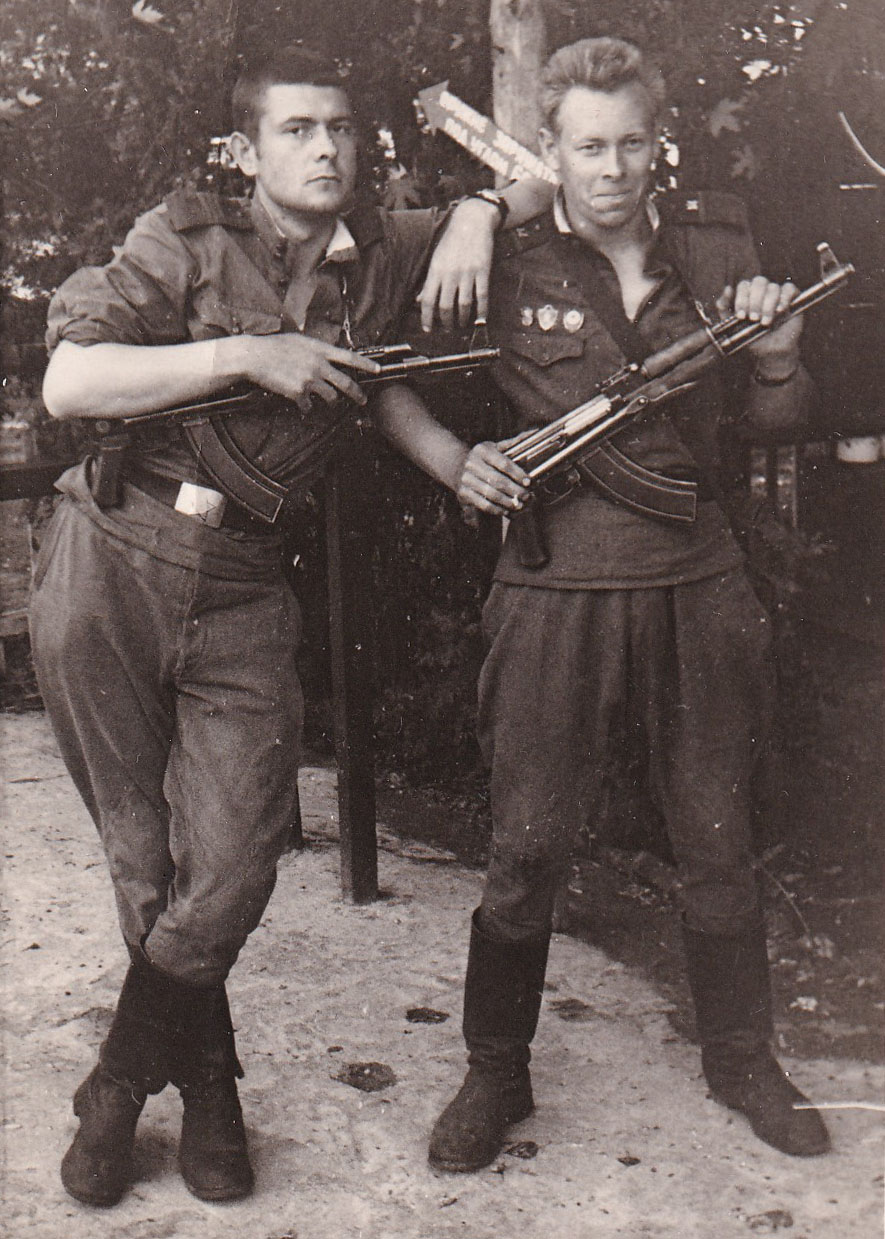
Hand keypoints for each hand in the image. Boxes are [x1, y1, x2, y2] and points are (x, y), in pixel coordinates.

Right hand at [233, 333, 380, 411]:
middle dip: (357, 394)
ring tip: (328, 402)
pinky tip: (301, 403)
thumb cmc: (273, 346)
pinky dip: (306, 407)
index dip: (366, 364)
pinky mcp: (299, 392)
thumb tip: (326, 357)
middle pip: (346, 383)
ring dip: (331, 402)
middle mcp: (318, 365)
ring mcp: (310, 379)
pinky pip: (309, 405)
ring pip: (331, 397)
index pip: (350, 357)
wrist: (255, 356)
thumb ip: (315, 350)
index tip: (378, 370)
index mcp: (319, 350)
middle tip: (363, 400)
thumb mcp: (299, 341)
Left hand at [418, 199, 498, 331]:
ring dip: (462, 319)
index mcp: (436, 270)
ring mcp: (467, 273)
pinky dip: (482, 311)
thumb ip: (429, 281)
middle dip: (446, 323)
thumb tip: (419, 300)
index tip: (428, 329)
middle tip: (447, 329)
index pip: (428, 300)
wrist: (472, 221)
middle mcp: (450, 273)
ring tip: (461, 325)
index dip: (426, 318)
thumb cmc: (451, 241)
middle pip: (445, 306)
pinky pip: (482, 296)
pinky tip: (480, 319)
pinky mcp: (483, 271)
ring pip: (464, 305)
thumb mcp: (436, 259)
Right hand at [455, 437, 530, 515]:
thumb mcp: (495, 447)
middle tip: (527, 496)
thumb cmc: (483, 458)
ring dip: (508, 502)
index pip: (503, 463)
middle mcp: (471, 464)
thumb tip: (535, 432)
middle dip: (515, 490)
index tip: (528, 481)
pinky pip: (483, 504)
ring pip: (491, 494)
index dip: (517, 473)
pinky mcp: (463, 493)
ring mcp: (466, 479)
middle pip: (498, 480)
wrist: (457, 467)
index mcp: (482, 451)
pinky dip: (497, 509)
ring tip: (519, 505)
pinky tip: (506, 510)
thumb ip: (514, 443)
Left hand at [716, 276, 802, 366]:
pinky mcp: (792, 296)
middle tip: (754, 318)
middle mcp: (763, 290)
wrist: (771, 351)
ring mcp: (778, 292)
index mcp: (748, 294)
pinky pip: (788, 289)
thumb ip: (725, 308)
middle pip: (759, 282)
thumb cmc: (752, 337)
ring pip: (773, 287)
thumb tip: (727, 289)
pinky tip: (780, 311)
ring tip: (766, 322)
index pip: (744, 285)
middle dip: (754, 301)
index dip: (741, 299)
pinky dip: (784, 298)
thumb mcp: (733, 325)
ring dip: (768, 305)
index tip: (741, 316)